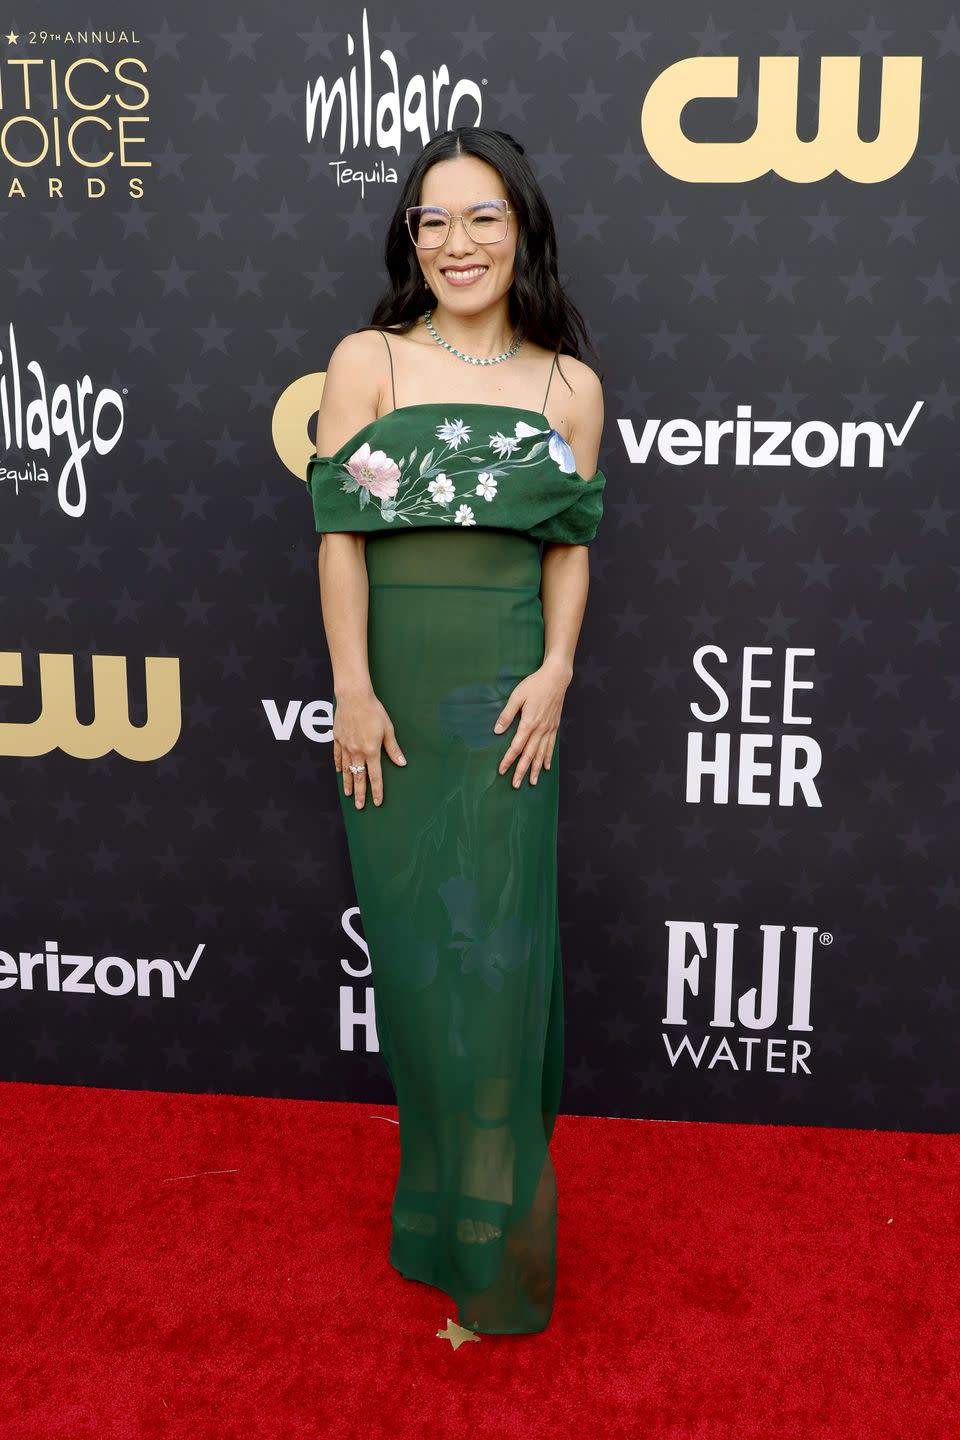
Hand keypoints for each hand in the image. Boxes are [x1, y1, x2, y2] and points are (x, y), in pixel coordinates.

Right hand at [333, 686, 406, 807]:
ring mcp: (345, 746)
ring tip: (349, 794)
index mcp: (371, 750)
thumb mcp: (388, 729)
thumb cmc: (373, 710)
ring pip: (346, 770)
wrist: (354, 697)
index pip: (375, 776)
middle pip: (359, 777)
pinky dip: (338, 766)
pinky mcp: (337, 739)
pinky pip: (337, 756)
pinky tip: (339, 772)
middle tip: (360, 806)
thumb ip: (393, 748)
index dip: (376, 790)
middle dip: (360, 793)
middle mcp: (357, 751)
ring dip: (348, 783)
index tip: (377, 802)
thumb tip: (401, 763)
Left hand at [493, 657, 572, 787]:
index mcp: (529, 723)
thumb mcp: (517, 696)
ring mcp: (549, 729)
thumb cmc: (535, 684)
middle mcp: (540, 729)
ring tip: (531, 782)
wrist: (556, 678)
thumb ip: (507, 714)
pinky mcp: (554, 726)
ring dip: (535, 769)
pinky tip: (545, 767)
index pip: (516, 746)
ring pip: (541, 754)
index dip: (508, 760)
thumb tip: (497, 730)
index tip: (501, 770)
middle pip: (529, 755)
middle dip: (521, 770)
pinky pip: (551, 746)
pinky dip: (548, 758)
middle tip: (515, 785)